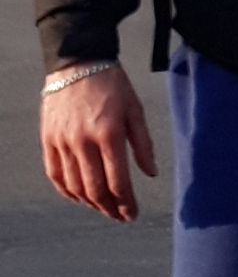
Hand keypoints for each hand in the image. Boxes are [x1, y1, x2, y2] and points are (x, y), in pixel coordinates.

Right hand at [40, 65, 156, 221]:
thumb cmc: (112, 83)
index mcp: (109, 133)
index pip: (118, 181)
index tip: (132, 213)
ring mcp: (62, 141)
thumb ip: (143, 144)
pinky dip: (66, 191)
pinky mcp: (48, 139)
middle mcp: (83, 141)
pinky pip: (54, 174)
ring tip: (102, 207)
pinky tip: (78, 196)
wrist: (78, 61)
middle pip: (95, 189)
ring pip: (74, 186)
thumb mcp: (135, 109)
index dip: (126, 203)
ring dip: (89, 203)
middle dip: (109, 209)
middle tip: (119, 216)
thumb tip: (150, 173)